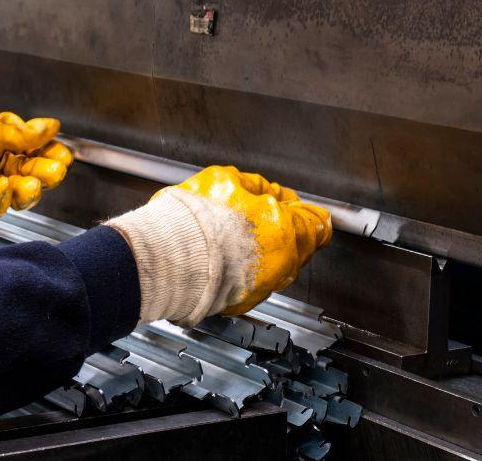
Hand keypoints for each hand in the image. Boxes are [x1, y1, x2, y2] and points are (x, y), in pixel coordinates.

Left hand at [0, 111, 72, 224]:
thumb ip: (17, 132)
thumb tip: (49, 126)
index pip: (33, 145)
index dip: (49, 149)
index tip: (61, 152)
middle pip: (33, 169)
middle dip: (47, 170)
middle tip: (55, 170)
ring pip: (22, 191)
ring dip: (30, 187)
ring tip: (31, 183)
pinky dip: (3, 199)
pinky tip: (1, 188)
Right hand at [107, 166, 331, 325]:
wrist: (164, 258)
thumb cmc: (192, 221)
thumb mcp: (228, 180)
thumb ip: (258, 187)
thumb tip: (271, 193)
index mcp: (283, 230)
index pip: (317, 224)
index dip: (309, 212)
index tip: (301, 208)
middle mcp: (280, 264)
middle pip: (301, 245)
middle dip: (287, 229)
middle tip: (263, 215)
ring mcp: (263, 286)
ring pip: (279, 266)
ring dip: (267, 251)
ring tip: (239, 235)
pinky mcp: (243, 302)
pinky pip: (256, 282)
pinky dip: (248, 270)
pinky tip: (228, 256)